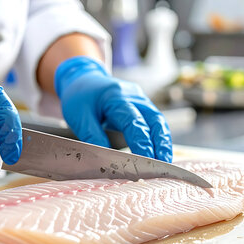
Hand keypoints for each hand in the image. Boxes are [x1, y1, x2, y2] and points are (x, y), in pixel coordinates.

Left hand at [54, 56, 171, 161]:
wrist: (83, 78)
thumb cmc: (80, 97)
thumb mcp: (79, 117)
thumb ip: (93, 137)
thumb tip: (107, 159)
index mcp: (115, 96)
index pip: (133, 121)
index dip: (141, 142)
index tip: (144, 160)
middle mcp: (133, 96)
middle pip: (155, 120)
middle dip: (161, 143)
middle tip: (162, 164)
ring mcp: (141, 99)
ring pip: (158, 121)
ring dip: (163, 142)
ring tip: (164, 162)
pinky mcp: (142, 105)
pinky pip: (154, 122)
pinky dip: (158, 137)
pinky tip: (158, 152)